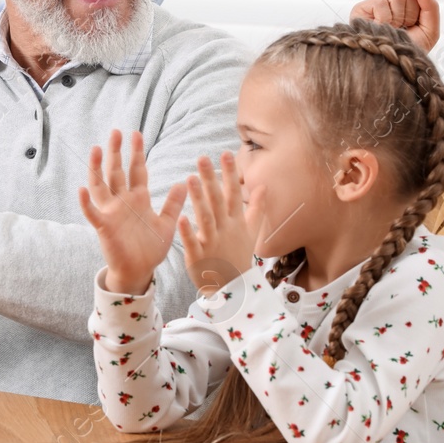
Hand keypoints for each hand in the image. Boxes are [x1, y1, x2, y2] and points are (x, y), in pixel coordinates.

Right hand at [78, 130, 187, 295]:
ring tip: (96, 150)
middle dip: (116, 152)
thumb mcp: (166, 223)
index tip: (136, 134)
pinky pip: (92, 213)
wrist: (139, 271)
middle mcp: (123, 202)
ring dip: (98, 169)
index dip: (136, 153)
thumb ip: (173, 203)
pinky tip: (82, 189)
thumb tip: (185, 182)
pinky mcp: (104, 227)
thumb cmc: (150, 248)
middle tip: (116, 132)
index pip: (137, 170)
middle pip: (117, 172)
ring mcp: (111, 213)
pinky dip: (86, 202)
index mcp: (138, 199)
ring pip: (101, 186)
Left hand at [178, 152, 257, 295]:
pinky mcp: (199, 256)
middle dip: (211, 179)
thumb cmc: (239, 256)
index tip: (225, 153)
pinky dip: (187, 232)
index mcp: (235, 221)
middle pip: (218, 200)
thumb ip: (257, 207)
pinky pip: (193, 242)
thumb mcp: (252, 231)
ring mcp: (212, 242)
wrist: (233, 289)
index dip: (230, 173)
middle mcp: (225, 229)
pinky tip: (180, 217)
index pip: (233, 193)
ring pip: (205, 217)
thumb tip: (263, 186)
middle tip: (203, 157)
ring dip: (198, 198)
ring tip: (189, 178)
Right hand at [350, 0, 439, 53]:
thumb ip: (431, 6)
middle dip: (408, 16)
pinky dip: (384, 20)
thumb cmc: (408, 51)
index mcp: (404, 6)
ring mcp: (374, 5)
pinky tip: (379, 30)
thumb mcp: (429, 31)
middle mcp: (389, 2)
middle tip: (399, 31)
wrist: (390, 67)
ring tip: (389, 32)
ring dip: (397, 19)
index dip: (417, 13)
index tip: (411, 28)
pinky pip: (381, 4)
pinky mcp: (360, 9)